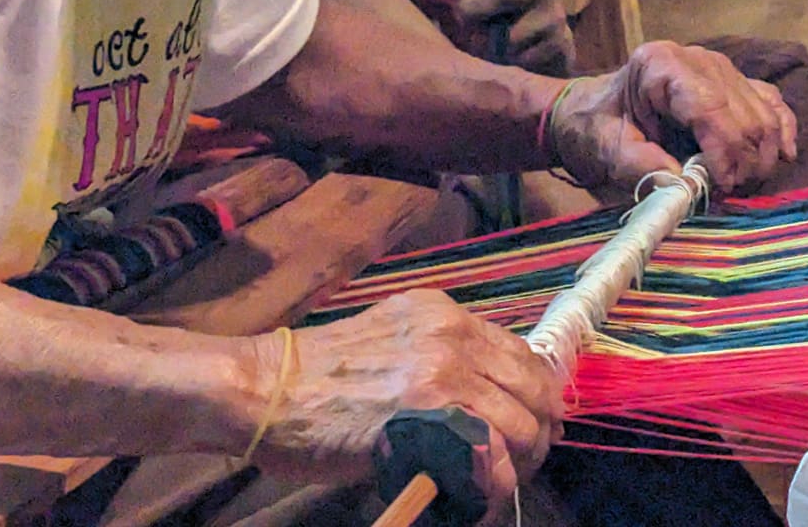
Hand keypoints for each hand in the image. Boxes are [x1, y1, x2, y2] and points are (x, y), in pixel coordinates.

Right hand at [246, 290, 562, 513]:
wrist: (268, 389)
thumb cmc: (322, 371)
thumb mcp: (395, 337)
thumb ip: (445, 353)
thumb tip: (490, 389)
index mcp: (447, 315)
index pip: (524, 354)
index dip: (537, 394)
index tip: (536, 420)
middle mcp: (453, 338)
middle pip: (533, 391)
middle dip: (538, 431)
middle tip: (525, 459)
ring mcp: (443, 377)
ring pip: (521, 427)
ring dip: (520, 462)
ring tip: (500, 481)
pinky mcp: (428, 421)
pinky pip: (490, 458)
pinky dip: (493, 483)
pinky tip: (477, 493)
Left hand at [436, 0, 574, 76]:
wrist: (536, 41)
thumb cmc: (499, 5)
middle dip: (476, 12)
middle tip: (468, 23)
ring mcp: (557, 14)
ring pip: (511, 32)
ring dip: (491, 42)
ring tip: (491, 38)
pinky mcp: (560, 45)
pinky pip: (522, 57)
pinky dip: (508, 60)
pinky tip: (509, 53)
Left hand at [550, 41, 797, 193]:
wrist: (592, 113)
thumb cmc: (596, 129)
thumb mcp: (609, 150)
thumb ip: (644, 167)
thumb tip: (688, 189)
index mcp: (661, 65)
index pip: (710, 107)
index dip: (724, 152)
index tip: (721, 187)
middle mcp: (699, 60)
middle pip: (744, 114)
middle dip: (744, 161)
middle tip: (727, 196)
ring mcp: (722, 69)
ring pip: (764, 113)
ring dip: (761, 156)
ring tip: (739, 187)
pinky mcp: (736, 83)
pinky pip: (772, 104)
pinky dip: (782, 131)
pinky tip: (783, 157)